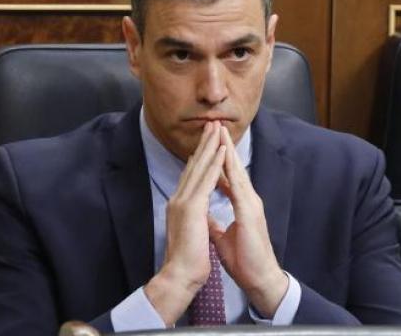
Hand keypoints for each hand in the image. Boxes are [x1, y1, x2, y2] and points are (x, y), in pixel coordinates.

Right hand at [144, 121, 226, 325]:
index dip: (200, 158)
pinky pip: (205, 179)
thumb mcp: (192, 235)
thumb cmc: (187, 261)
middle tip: (211, 125)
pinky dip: (214, 163)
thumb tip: (200, 218)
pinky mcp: (192, 207)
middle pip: (193, 165)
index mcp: (180, 206)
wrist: (180, 275)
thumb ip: (195, 222)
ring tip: (216, 128)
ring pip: (199, 167)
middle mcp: (179, 199)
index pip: (192, 177)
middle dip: (204, 144)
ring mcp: (183, 201)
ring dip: (209, 146)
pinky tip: (221, 150)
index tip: (207, 143)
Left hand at [209, 126, 287, 317]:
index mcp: (242, 204)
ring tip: (219, 132)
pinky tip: (224, 158)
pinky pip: (239, 187)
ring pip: (237, 171)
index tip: (208, 142)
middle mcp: (248, 200)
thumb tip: (206, 217)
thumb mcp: (223, 237)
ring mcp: (251, 204)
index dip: (218, 158)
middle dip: (223, 146)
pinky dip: (231, 171)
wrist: (259, 278)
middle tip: (214, 125)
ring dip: (228, 151)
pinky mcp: (250, 213)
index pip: (228, 175)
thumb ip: (216, 224)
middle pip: (233, 167)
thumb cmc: (244, 260)